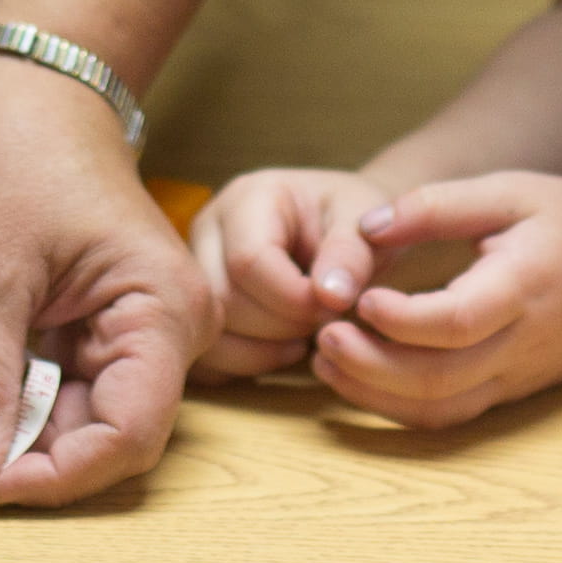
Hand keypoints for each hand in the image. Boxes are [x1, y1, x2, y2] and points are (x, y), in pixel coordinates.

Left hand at [0, 52, 207, 502]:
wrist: (34, 90)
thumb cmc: (20, 154)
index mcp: (165, 309)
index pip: (129, 433)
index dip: (57, 474)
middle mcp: (170, 330)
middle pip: (109, 435)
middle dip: (33, 458)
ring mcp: (139, 331)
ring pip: (82, 421)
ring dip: (19, 433)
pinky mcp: (103, 329)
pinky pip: (66, 392)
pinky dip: (17, 405)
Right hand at [187, 166, 384, 375]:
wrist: (341, 228)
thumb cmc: (353, 221)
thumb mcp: (364, 223)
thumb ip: (352, 254)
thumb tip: (331, 294)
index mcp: (249, 197)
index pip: (248, 260)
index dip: (292, 298)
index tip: (333, 306)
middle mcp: (210, 229)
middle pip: (221, 298)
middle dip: (278, 327)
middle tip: (320, 324)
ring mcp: (197, 268)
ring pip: (207, 331)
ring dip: (259, 353)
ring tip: (302, 341)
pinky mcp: (198, 304)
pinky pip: (203, 353)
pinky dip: (242, 365)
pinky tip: (279, 352)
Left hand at [304, 170, 561, 430]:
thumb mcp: (511, 191)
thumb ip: (437, 205)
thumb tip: (365, 226)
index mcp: (523, 286)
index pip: (457, 321)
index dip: (401, 319)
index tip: (360, 297)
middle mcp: (521, 344)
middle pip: (440, 378)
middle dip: (371, 366)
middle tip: (322, 337)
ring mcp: (516, 377)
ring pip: (441, 408)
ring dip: (375, 394)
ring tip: (325, 361)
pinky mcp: (509, 393)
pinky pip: (450, 415)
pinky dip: (398, 407)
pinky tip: (359, 380)